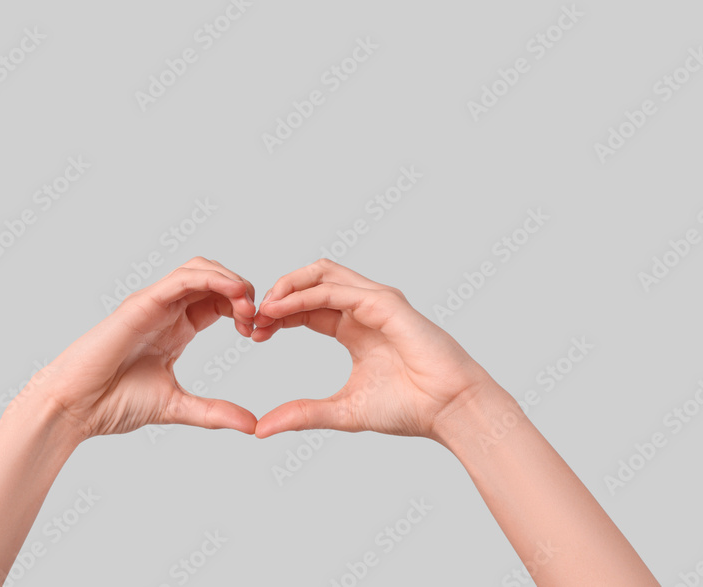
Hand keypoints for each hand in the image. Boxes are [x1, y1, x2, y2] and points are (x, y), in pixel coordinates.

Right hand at [29, 257, 258, 440]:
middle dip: (242, 291)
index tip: (258, 333)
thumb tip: (252, 425)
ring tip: (247, 304)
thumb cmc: (114, 403)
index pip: (219, 301)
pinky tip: (233, 290)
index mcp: (177, 328)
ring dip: (230, 279)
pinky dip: (211, 278)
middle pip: (214, 279)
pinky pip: (181, 278)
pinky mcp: (142, 303)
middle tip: (257, 318)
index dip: (243, 309)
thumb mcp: (177, 407)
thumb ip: (214, 412)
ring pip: (200, 269)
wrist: (76, 408)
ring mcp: (153, 304)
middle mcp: (166, 310)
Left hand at [252, 259, 493, 440]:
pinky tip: (282, 310)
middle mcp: (364, 308)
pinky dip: (305, 295)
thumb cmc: (409, 409)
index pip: (307, 307)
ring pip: (323, 273)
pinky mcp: (386, 303)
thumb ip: (303, 413)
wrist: (450, 410)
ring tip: (264, 308)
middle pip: (311, 281)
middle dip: (278, 294)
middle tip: (252, 318)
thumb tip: (261, 429)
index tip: (254, 333)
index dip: (278, 315)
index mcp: (354, 328)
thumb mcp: (342, 411)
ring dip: (288, 286)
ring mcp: (376, 301)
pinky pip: (337, 290)